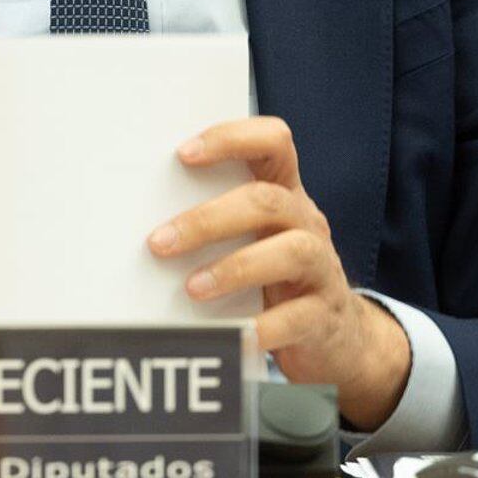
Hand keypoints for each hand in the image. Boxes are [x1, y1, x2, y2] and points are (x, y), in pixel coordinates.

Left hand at [149, 117, 409, 430]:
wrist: (337, 338)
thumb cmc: (276, 280)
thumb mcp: (254, 241)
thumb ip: (217, 225)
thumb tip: (139, 226)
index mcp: (285, 194)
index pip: (272, 143)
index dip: (231, 139)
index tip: (183, 154)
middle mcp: (306, 223)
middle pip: (267, 201)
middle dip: (208, 219)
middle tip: (160, 242)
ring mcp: (322, 269)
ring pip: (291, 251)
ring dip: (235, 268)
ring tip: (192, 288)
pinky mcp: (323, 316)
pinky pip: (296, 319)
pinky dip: (262, 328)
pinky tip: (232, 337)